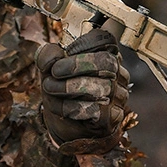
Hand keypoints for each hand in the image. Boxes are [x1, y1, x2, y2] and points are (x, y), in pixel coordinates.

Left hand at [36, 28, 129, 153]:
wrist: (65, 125)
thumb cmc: (62, 92)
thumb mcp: (49, 70)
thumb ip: (48, 56)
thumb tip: (53, 55)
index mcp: (105, 55)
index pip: (107, 40)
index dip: (85, 43)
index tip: (65, 51)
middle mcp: (117, 74)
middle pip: (107, 62)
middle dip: (77, 65)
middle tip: (55, 71)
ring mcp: (118, 96)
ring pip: (101, 86)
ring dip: (69, 87)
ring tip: (50, 89)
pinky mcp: (112, 117)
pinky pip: (96, 109)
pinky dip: (72, 107)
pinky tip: (60, 108)